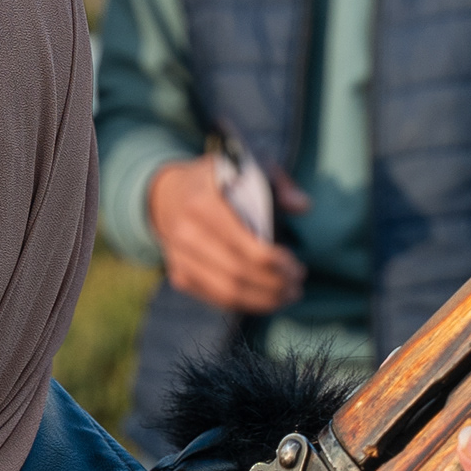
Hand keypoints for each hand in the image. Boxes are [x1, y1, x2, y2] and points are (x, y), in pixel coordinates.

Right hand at [146, 157, 303, 315]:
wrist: (165, 195)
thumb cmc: (215, 180)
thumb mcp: (245, 167)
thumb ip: (276, 183)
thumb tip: (304, 206)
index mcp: (203, 203)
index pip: (247, 247)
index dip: (277, 264)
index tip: (297, 268)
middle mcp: (186, 233)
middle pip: (238, 274)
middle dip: (274, 286)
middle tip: (296, 288)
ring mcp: (179, 257)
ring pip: (226, 292)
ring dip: (262, 301)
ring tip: (286, 297)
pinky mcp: (178, 274)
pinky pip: (214, 298)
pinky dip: (243, 303)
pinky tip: (264, 299)